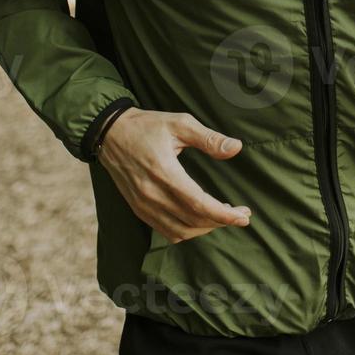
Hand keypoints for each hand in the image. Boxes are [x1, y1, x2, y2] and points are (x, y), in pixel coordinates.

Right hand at [97, 108, 252, 242]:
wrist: (110, 133)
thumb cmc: (147, 126)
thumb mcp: (180, 123)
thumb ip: (208, 138)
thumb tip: (236, 148)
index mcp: (165, 173)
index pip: (199, 205)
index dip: (225, 215)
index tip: (245, 215)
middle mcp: (152, 194)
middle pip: (193, 221)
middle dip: (221, 221)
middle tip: (240, 214)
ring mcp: (143, 205)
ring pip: (181, 231)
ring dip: (205, 228)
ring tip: (221, 216)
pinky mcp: (138, 209)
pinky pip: (166, 231)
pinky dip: (186, 231)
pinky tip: (198, 220)